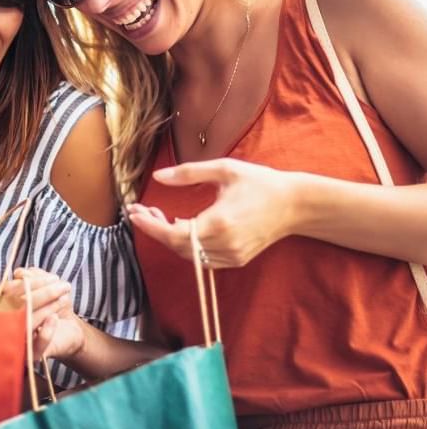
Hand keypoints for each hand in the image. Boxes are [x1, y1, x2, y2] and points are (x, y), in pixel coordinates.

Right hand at [0, 268, 84, 360]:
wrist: (70, 332)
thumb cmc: (53, 307)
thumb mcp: (45, 287)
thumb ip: (32, 277)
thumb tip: (20, 273)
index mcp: (5, 304)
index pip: (10, 291)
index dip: (30, 282)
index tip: (52, 278)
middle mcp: (7, 323)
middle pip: (18, 306)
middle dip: (43, 293)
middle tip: (63, 287)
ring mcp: (18, 340)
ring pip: (27, 323)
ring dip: (47, 308)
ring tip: (64, 298)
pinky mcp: (32, 355)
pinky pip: (35, 345)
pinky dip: (46, 331)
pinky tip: (54, 319)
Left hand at [127, 158, 297, 267]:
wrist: (295, 205)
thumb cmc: (260, 182)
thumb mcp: (224, 169)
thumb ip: (188, 173)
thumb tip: (158, 176)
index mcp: (220, 222)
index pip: (173, 233)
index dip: (150, 226)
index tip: (133, 212)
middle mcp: (225, 244)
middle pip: (177, 246)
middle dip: (155, 229)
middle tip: (143, 210)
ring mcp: (232, 255)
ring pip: (188, 255)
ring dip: (169, 238)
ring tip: (158, 216)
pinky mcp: (236, 260)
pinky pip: (202, 258)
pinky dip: (186, 246)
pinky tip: (180, 227)